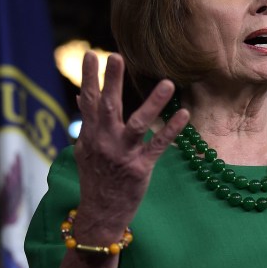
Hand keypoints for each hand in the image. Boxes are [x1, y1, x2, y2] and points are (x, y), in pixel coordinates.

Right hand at [72, 51, 188, 241]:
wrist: (101, 213)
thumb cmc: (96, 178)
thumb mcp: (84, 149)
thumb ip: (86, 122)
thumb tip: (81, 95)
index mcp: (91, 135)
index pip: (88, 101)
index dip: (90, 77)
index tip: (92, 54)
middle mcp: (104, 142)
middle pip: (107, 107)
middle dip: (111, 81)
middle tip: (116, 55)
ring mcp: (123, 154)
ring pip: (138, 124)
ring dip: (153, 103)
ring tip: (168, 83)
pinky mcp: (141, 168)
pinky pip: (158, 145)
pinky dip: (171, 130)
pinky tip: (184, 114)